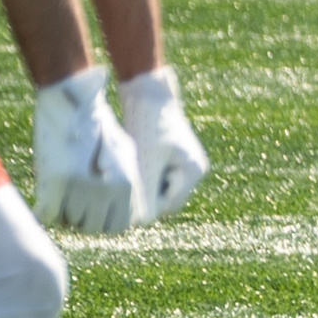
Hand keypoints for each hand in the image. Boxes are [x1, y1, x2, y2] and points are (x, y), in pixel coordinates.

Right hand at [33, 65, 146, 234]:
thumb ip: (125, 187)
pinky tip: (44, 198)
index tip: (90, 214)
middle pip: (91, 228)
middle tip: (71, 205)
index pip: (116, 228)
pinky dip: (44, 211)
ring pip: (68, 222)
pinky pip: (47, 215)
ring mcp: (80, 187)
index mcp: (126, 186)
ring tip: (61, 194)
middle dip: (81, 221)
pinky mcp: (56, 181)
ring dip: (63, 214)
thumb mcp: (124, 156)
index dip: (101, 224)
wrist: (75, 103)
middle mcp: (106, 190)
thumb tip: (124, 217)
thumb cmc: (99, 127)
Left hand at [118, 66, 209, 222]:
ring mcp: (182, 162)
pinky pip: (154, 175)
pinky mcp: (170, 155)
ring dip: (142, 184)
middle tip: (125, 182)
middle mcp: (193, 169)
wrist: (147, 93)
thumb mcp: (146, 164)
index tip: (123, 192)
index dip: (144, 205)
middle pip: (165, 199)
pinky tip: (129, 162)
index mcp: (193, 172)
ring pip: (158, 188)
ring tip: (126, 170)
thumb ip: (146, 195)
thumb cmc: (148, 127)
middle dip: (145, 195)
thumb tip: (141, 224)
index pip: (167, 206)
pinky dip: (141, 173)